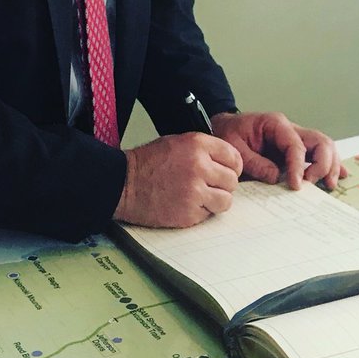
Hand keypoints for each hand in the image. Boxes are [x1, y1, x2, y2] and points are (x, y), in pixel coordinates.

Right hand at [115, 133, 242, 227]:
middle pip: (232, 181)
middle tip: (210, 186)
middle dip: (223, 185)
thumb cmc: (148, 163)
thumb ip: (203, 150)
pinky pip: (209, 214)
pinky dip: (201, 212)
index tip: (226, 172)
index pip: (234, 157)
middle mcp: (200, 166)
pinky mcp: (189, 212)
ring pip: (226, 200)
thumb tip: (226, 163)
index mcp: (198, 145)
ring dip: (216, 200)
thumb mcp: (177, 143)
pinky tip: (186, 204)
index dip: (232, 167)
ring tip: (200, 197)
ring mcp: (195, 191)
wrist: (124, 183)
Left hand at [211, 111, 345, 190]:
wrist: (225, 128)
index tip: (296, 185)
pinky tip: (339, 176)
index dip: (298, 166)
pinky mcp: (296, 150)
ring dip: (330, 165)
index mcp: (275, 124)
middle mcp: (290, 129)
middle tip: (314, 183)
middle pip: (320, 141)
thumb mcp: (234, 148)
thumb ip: (254, 162)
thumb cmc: (228, 134)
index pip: (296, 145)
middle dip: (322, 163)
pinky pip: (318, 154)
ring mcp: (295, 139)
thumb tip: (276, 177)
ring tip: (329, 184)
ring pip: (324, 147)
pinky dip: (330, 164)